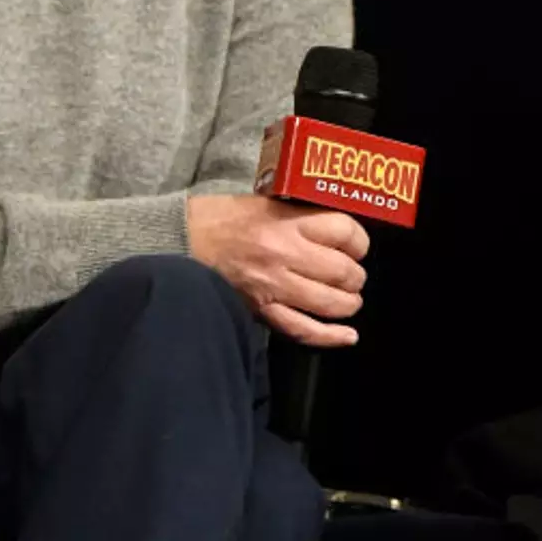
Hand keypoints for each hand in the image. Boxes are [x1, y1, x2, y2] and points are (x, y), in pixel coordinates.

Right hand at [185, 194, 368, 348]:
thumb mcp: (265, 204)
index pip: (345, 231)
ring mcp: (274, 285)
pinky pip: (303, 329)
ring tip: (347, 301)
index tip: (357, 246)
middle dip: (355, 277)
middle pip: (344, 271)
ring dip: (347, 304)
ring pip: (330, 303)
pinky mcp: (262, 310)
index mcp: (287, 222)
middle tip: (351, 277)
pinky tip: (348, 336)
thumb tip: (337, 232)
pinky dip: (330, 336)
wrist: (181, 240)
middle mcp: (285, 253)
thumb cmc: (221, 219)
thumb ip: (300, 217)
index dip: (359, 242)